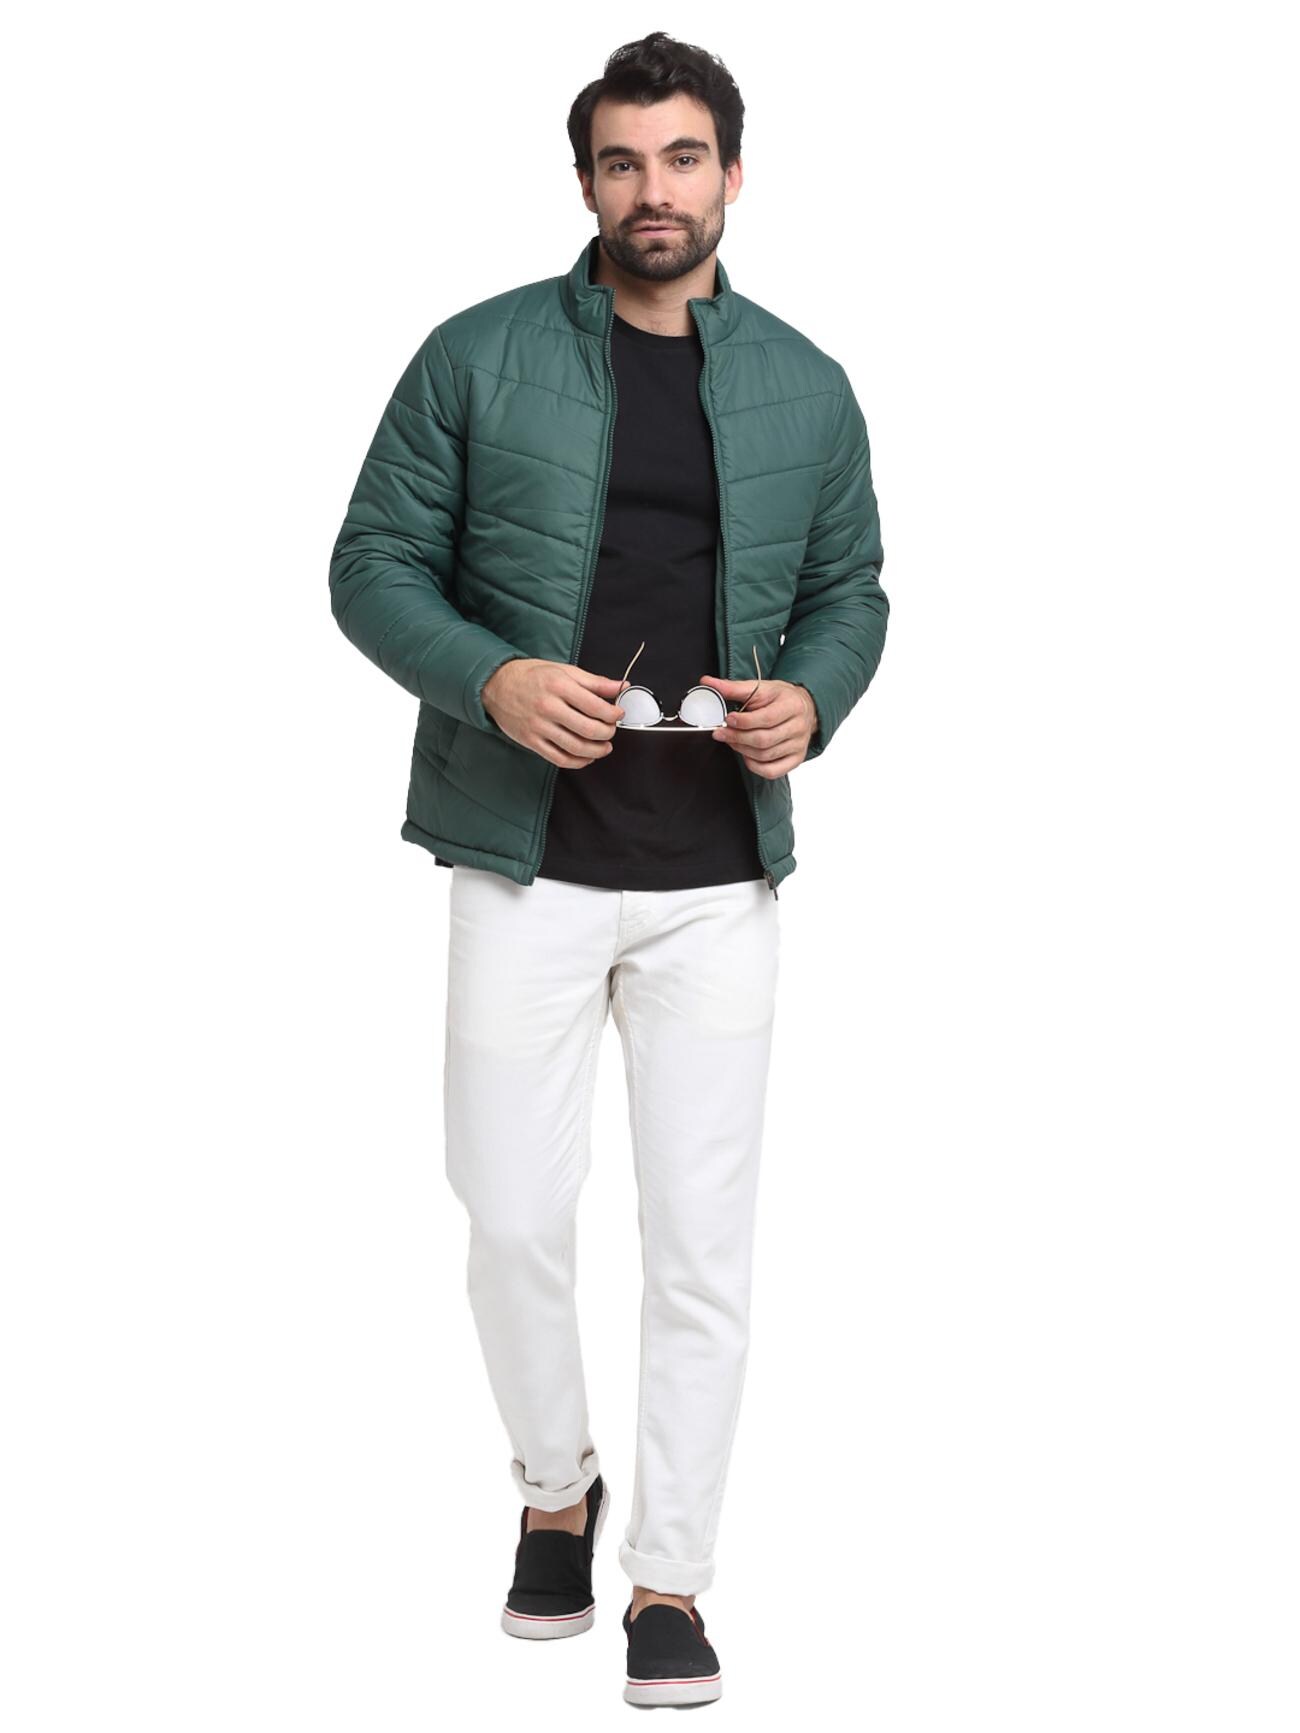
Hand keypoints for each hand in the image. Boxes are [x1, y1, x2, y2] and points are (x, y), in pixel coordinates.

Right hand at [482, 658, 626, 767]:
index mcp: (559, 686)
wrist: (496, 685)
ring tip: (604, 747)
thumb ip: (594, 682)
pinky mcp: (531, 741)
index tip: (618, 714)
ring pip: (576, 747)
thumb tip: (621, 686)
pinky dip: (578, 762)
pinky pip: (559, 758)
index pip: (595, 706)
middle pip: (588, 729)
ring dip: (596, 751)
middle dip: (607, 733)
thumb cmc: (531, 676)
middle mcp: (548, 707)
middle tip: (611, 730)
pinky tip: (586, 757)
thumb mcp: (564, 671)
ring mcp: (538, 726)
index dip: (613, 714)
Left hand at [697, 675, 818, 776]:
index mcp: (792, 706)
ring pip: (765, 756)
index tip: (728, 719)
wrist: (804, 707)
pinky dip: (754, 766)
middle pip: (763, 740)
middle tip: (721, 733)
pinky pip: (772, 771)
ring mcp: (798, 746)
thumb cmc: (780, 698)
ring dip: (742, 750)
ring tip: (732, 740)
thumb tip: (707, 682)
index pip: (765, 718)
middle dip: (737, 737)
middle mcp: (799, 727)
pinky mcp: (795, 759)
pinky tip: (746, 755)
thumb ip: (733, 688)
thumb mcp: (760, 688)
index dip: (743, 721)